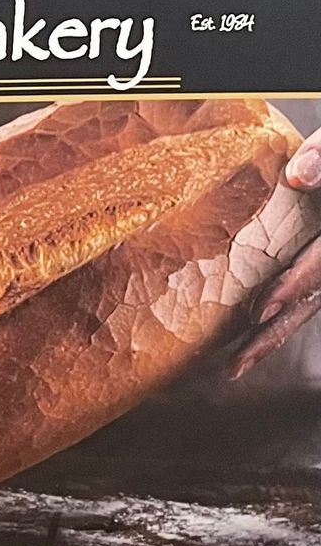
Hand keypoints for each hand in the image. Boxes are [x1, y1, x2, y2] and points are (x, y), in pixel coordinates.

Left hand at [231, 129, 320, 378]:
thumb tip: (297, 177)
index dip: (294, 285)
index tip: (263, 307)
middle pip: (311, 299)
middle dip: (275, 331)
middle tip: (238, 361)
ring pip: (305, 309)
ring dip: (269, 338)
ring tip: (234, 368)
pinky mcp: (316, 273)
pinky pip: (299, 303)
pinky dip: (273, 325)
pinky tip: (242, 347)